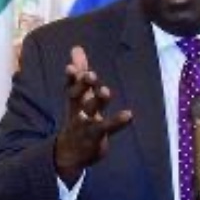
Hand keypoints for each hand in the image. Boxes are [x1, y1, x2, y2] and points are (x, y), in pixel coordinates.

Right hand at [54, 46, 131, 185]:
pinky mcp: (97, 136)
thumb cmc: (78, 117)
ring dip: (98, 100)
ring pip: (92, 110)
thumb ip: (80, 71)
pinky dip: (118, 121)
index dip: (71, 77)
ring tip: (105, 90)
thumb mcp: (78, 95)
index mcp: (75, 100)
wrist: (71, 153)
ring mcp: (86, 124)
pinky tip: (129, 114)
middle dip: (84, 85)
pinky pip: (108, 127)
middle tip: (90, 75)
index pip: (71, 86)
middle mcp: (78, 110)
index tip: (71, 67)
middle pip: (79, 96)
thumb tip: (76, 47)